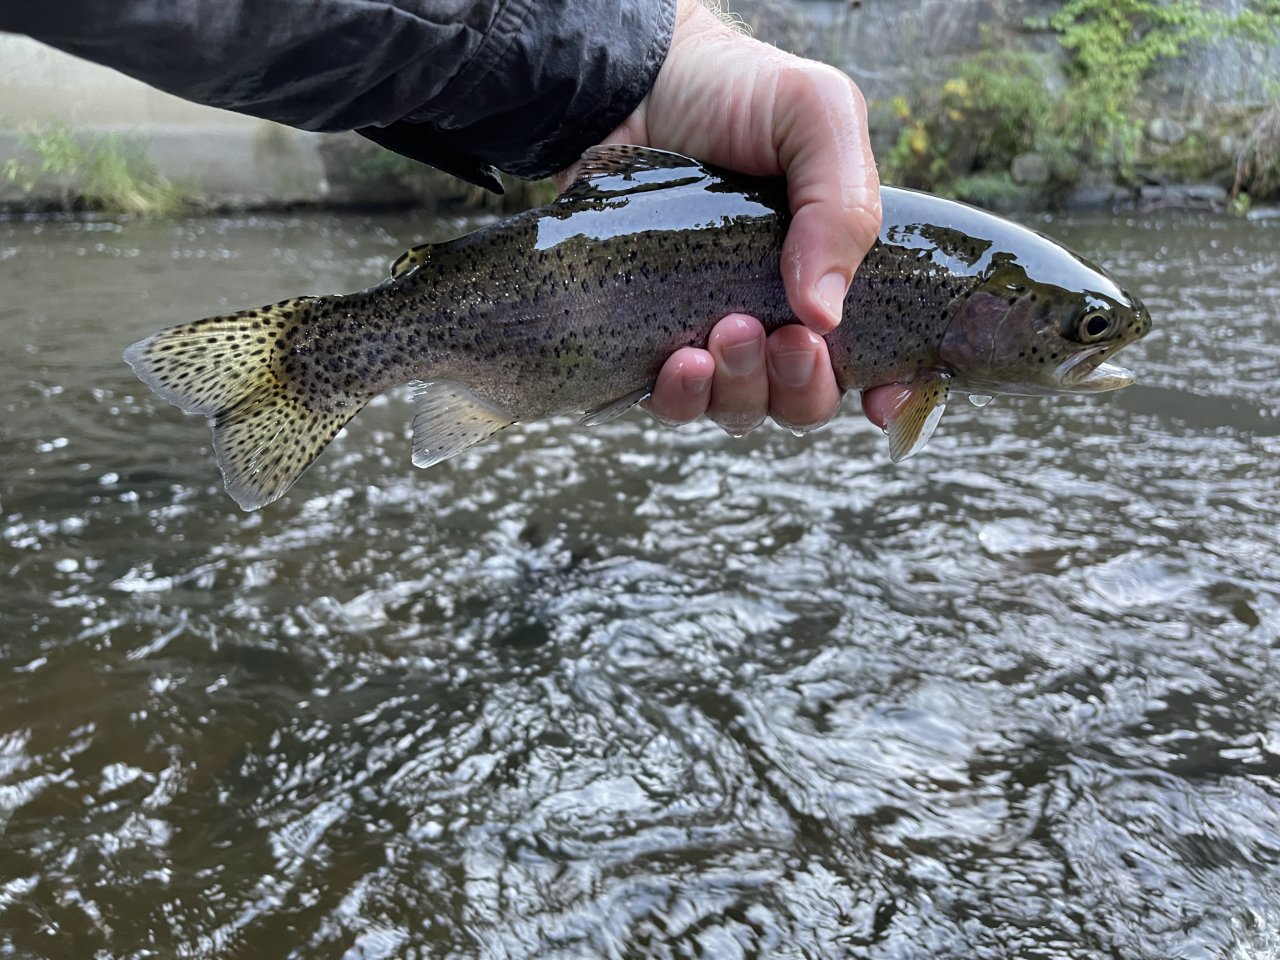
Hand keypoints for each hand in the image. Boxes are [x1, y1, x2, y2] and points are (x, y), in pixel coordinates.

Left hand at [596, 0, 900, 434]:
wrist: (631, 82)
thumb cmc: (735, 96)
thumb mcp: (817, 116)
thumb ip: (843, 205)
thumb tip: (823, 315)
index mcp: (835, 273)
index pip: (875, 360)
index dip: (888, 394)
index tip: (880, 402)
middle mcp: (778, 315)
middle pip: (804, 400)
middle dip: (801, 385)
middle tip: (784, 334)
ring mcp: (712, 334)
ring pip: (741, 409)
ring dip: (743, 388)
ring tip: (728, 330)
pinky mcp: (650, 341)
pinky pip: (673, 404)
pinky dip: (682, 398)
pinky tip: (681, 362)